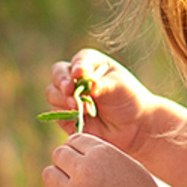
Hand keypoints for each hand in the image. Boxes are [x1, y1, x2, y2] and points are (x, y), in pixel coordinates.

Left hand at [38, 133, 167, 186]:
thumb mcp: (123, 161)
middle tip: (83, 177)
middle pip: (58, 155)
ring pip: (48, 174)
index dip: (80, 150)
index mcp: (100, 152)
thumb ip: (97, 152)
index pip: (74, 139)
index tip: (89, 162)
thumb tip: (68, 148)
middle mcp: (84, 170)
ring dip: (58, 180)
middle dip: (68, 163)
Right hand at [45, 51, 166, 154]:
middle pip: (58, 73)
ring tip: (79, 107)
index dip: (78, 65)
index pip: (80, 59)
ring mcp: (68, 96)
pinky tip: (79, 116)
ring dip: (62, 98)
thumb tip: (89, 86)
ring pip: (52, 92)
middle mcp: (76, 77)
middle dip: (62, 81)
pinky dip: (64, 113)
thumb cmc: (129, 99)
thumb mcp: (120, 87)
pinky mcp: (65, 115)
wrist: (133, 126)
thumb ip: (102, 85)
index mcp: (91, 63)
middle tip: (69, 90)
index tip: (79, 74)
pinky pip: (56, 112)